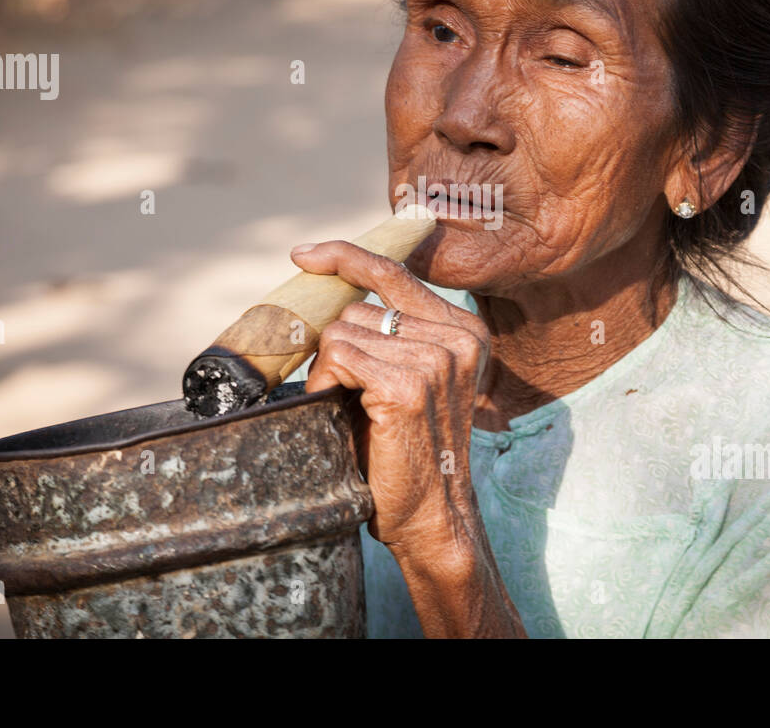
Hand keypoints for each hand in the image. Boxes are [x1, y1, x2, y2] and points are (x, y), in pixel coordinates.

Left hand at [290, 239, 488, 556]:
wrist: (430, 515)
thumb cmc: (408, 448)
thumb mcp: (411, 376)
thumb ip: (391, 333)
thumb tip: (329, 290)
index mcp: (465, 329)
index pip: (396, 271)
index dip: (345, 256)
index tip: (304, 254)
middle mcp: (459, 337)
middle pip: (358, 307)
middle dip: (337, 346)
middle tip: (348, 392)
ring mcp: (437, 359)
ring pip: (344, 330)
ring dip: (330, 370)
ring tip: (352, 408)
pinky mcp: (408, 385)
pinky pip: (338, 356)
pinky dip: (326, 383)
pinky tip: (345, 413)